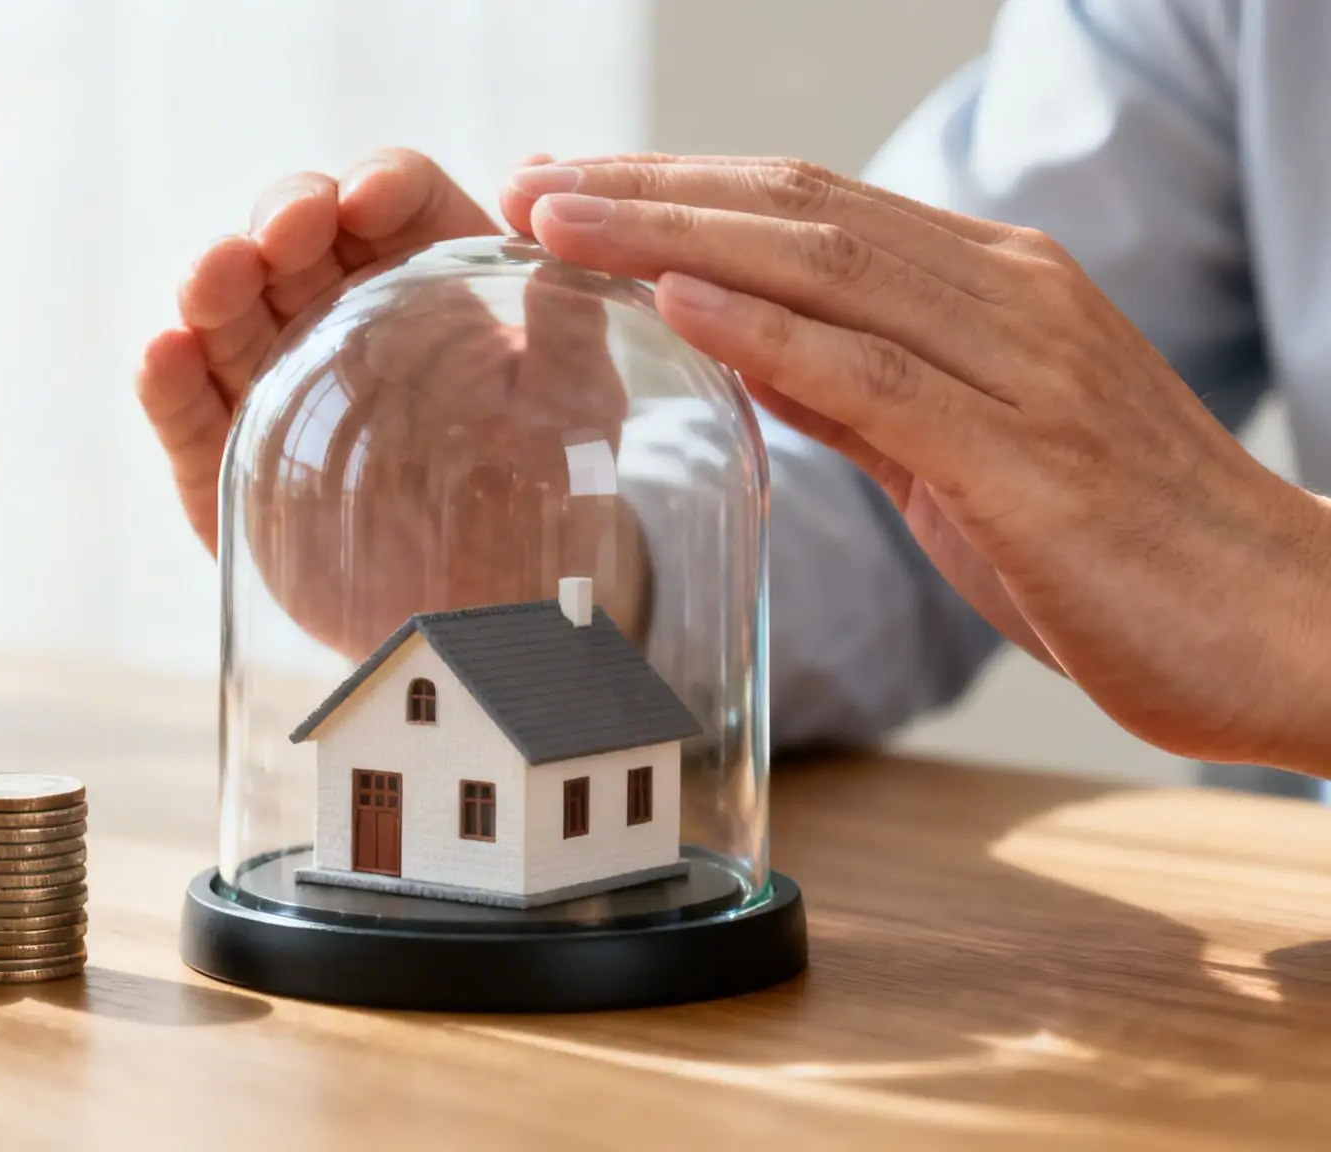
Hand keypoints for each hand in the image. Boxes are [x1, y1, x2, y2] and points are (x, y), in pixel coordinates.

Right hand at [137, 150, 646, 659]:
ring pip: (230, 308)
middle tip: (285, 234)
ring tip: (215, 276)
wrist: (494, 613)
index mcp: (428, 279)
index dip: (380, 187)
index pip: (398, 205)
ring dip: (213, 279)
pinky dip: (166, 377)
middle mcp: (343, 315)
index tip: (373, 201)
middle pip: (298, 236)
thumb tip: (554, 251)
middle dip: (285, 218)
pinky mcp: (230, 455)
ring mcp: (277, 380)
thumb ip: (570, 329)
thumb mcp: (577, 408)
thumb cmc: (544, 493)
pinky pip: (187, 408)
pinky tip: (167, 351)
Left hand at [505, 155, 1330, 768]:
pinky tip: (678, 299)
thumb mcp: (967, 454)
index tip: (563, 186)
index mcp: (990, 290)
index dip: (676, 189)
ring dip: (673, 234)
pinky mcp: (1027, 460)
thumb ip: (865, 396)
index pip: (807, 211)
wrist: (1285, 622)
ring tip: (554, 219)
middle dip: (646, 189)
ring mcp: (1023, 369)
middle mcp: (1006, 298)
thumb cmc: (1118, 547)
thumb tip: (746, 350)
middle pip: (796, 213)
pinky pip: (879, 377)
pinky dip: (771, 331)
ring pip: (823, 268)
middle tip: (522, 180)